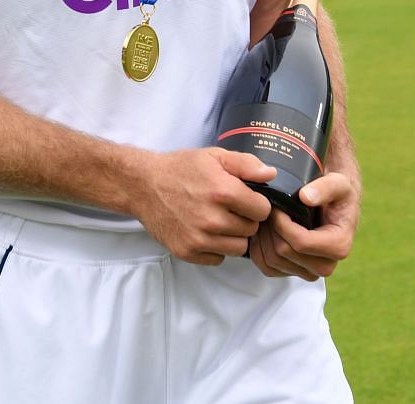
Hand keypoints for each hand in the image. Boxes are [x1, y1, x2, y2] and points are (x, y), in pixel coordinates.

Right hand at [133, 148, 273, 265]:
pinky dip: (216, 247)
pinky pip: (218, 258)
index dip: (257, 203)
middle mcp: (212, 219)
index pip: (263, 210)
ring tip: (219, 220)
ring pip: (238, 247)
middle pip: (251, 230)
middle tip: (229, 208)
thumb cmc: (180, 169)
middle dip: (245, 219)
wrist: (144, 185)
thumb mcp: (214, 156)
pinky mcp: (187, 252)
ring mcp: (199, 238)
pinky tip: (206, 231)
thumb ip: (246, 164)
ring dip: (233, 236)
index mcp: (222, 192)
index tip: (246, 199)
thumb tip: (271, 174)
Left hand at [249, 172, 360, 281]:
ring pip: (272, 261)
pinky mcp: (295, 273)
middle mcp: (326, 265)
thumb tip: (306, 197)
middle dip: (271, 228)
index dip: (282, 223)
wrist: (335, 206)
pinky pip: (267, 267)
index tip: (276, 207)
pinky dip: (259, 249)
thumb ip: (325, 188)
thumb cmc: (338, 195)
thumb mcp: (338, 184)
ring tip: (265, 218)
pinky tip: (264, 231)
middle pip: (284, 252)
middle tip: (267, 210)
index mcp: (339, 246)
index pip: (301, 242)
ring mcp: (310, 272)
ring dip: (263, 237)